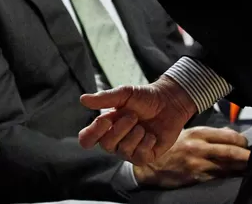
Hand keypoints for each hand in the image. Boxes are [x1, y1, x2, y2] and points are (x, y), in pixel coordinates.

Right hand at [78, 76, 196, 164]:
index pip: (87, 139)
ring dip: (135, 134)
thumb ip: (104, 98)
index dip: (92, 133)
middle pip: (106, 145)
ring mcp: (129, 151)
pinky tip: (151, 135)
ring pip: (124, 151)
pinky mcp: (145, 156)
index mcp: (105, 127)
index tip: (105, 120)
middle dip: (120, 129)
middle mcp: (114, 141)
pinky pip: (140, 156)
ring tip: (143, 125)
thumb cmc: (144, 97)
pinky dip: (146, 142)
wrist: (169, 102)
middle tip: (133, 116)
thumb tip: (83, 100)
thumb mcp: (124, 94)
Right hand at [133, 127, 249, 187]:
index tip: (246, 145)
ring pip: (228, 167)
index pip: (229, 136)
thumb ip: (208, 135)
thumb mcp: (186, 134)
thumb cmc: (169, 148)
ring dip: (241, 169)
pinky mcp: (196, 178)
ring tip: (248, 169)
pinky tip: (234, 178)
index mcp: (198, 133)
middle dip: (247, 156)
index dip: (242, 142)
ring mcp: (198, 164)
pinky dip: (228, 178)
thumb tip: (230, 134)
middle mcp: (199, 147)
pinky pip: (218, 178)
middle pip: (232, 152)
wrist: (149, 166)